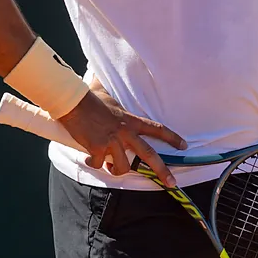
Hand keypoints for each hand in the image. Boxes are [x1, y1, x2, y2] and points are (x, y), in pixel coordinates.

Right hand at [57, 82, 186, 186]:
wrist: (73, 103)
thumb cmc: (90, 98)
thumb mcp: (108, 94)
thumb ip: (111, 92)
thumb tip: (101, 74)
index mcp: (131, 121)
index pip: (157, 129)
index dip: (172, 138)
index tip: (184, 146)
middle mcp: (125, 132)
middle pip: (149, 155)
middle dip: (162, 170)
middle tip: (171, 182)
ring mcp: (112, 141)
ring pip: (122, 167)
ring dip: (116, 170)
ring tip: (109, 166)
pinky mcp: (98, 148)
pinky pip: (100, 165)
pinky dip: (94, 164)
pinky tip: (89, 160)